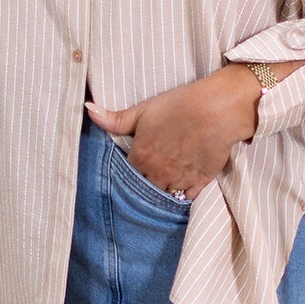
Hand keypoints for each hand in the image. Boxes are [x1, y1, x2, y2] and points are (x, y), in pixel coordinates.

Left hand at [84, 66, 261, 197]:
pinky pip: (186, 197)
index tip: (140, 161)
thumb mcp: (143, 110)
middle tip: (155, 169)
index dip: (134, 168)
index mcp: (141, 158)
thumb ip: (114, 119)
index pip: (129, 174)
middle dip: (148, 180)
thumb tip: (88, 110)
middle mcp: (157, 174)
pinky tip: (184, 183)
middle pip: (146, 186)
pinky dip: (184, 193)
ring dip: (165, 187)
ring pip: (165, 194)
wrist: (216, 110)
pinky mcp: (200, 183)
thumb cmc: (179, 106)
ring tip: (169, 176)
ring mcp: (178, 181)